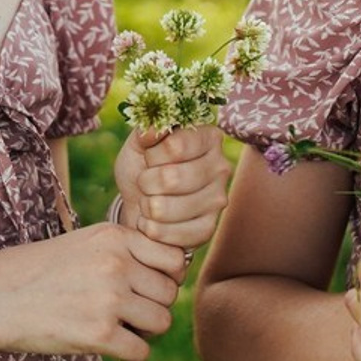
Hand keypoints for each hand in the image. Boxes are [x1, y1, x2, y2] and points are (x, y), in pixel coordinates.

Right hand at [0, 223, 183, 360]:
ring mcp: (108, 299)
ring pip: (161, 322)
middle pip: (170, 293)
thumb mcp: (85, 243)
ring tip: (117, 326)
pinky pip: (141, 352)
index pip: (174, 259)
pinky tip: (107, 344)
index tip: (145, 286)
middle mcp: (116, 264)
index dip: (165, 276)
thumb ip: (127, 251)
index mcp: (115, 237)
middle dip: (154, 305)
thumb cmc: (41, 270)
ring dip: (144, 330)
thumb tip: (177, 271)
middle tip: (127, 311)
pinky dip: (130, 353)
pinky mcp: (98, 334)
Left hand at [113, 124, 230, 254]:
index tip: (149, 157)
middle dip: (145, 182)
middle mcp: (221, 167)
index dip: (152, 154)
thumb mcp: (139, 143)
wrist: (141, 203)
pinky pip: (170, 232)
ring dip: (146, 206)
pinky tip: (152, 221)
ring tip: (148, 200)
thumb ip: (145, 131)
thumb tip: (153, 128)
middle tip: (144, 182)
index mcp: (209, 137)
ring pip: (166, 208)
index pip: (176, 146)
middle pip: (172, 178)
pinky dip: (151, 228)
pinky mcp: (209, 228)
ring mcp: (218, 199)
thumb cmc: (143, 167)